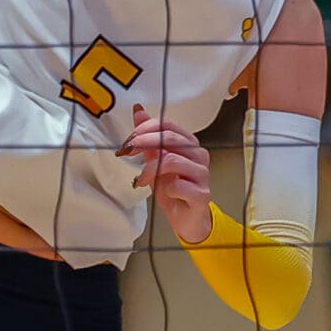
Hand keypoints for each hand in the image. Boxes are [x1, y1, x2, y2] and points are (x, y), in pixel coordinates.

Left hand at [119, 106, 212, 243]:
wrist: (186, 219)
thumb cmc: (173, 189)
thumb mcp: (155, 161)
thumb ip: (149, 138)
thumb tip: (138, 111)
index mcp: (189, 143)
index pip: (168, 125)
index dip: (146, 128)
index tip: (129, 139)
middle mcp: (198, 155)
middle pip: (169, 138)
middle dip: (144, 142)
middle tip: (128, 151)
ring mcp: (202, 174)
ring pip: (172, 160)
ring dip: (150, 169)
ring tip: (140, 179)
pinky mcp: (202, 194)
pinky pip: (178, 185)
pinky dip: (165, 188)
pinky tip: (163, 193)